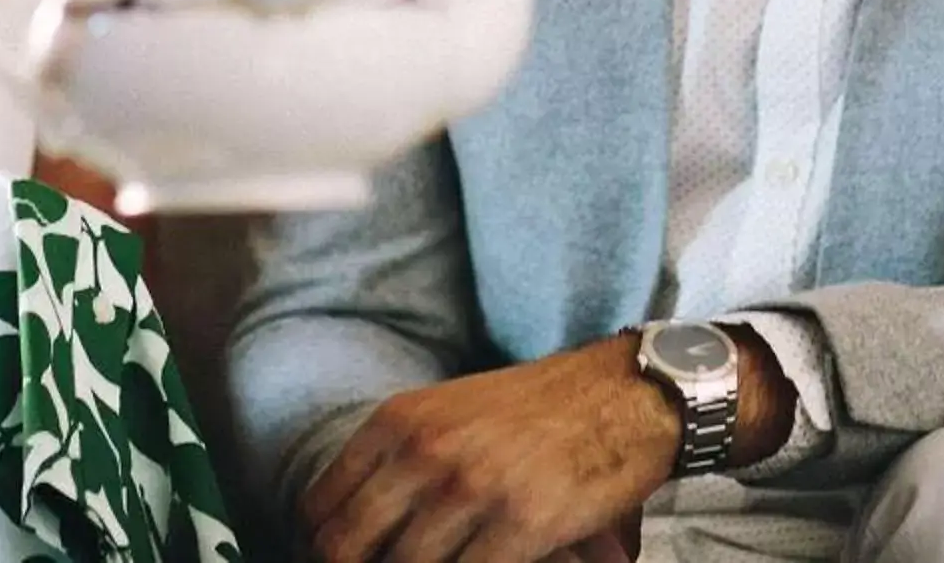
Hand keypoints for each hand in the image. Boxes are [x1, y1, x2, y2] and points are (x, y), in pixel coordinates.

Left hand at [301, 339, 675, 562]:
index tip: (338, 561)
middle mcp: (425, 451)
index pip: (322, 506)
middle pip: (347, 548)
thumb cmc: (535, 410)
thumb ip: (398, 461)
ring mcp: (472, 490)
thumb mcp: (449, 412)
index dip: (321, 547)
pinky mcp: (521, 525)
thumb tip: (347, 532)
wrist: (622, 396)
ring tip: (445, 558)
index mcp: (399, 420)